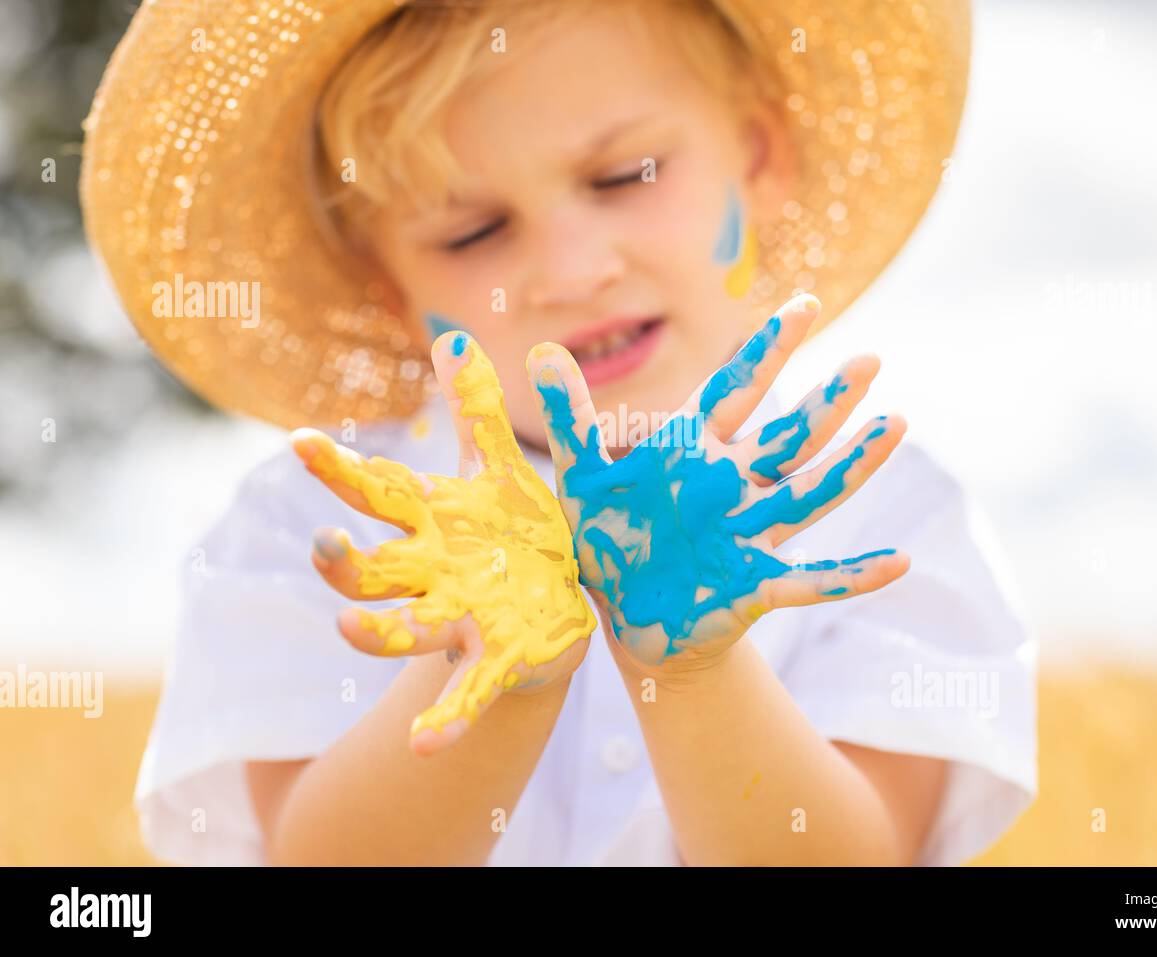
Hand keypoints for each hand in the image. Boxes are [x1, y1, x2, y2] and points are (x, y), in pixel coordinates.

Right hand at [292, 332, 594, 754]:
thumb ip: (477, 409)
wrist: (562, 600)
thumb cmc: (520, 532)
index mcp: (433, 523)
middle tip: (325, 542)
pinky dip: (447, 720)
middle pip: (370, 572)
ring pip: (405, 632)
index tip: (302, 440)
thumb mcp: (503, 468)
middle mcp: (433, 573)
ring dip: (377, 634)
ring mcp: (460, 618)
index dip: (338, 468)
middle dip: (342, 562)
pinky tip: (426, 748)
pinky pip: (467, 692)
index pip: (376, 492)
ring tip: (351, 629)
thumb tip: (454, 335)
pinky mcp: (497, 656)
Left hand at [526, 294, 909, 676]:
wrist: (624, 614)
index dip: (769, 348)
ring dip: (852, 465)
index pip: (737, 388)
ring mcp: (749, 534)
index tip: (805, 304)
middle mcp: (732, 485)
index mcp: (694, 451)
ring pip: (809, 493)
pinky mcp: (754, 586)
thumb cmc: (608, 537)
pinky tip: (900, 564)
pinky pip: (812, 582)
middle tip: (869, 362)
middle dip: (827, 401)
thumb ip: (571, 417)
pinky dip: (852, 576)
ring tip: (896, 425)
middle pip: (787, 436)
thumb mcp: (581, 476)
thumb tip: (539, 351)